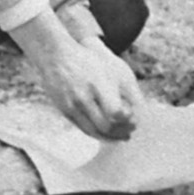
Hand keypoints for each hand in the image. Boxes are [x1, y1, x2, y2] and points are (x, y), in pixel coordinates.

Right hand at [12, 13, 142, 139]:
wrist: (57, 56)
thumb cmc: (89, 61)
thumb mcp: (109, 69)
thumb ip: (125, 89)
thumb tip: (136, 111)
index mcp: (99, 84)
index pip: (115, 111)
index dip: (126, 120)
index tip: (134, 120)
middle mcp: (84, 96)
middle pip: (106, 125)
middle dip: (121, 132)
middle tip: (130, 132)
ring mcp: (73, 105)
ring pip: (94, 131)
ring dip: (110, 137)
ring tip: (121, 136)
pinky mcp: (65, 111)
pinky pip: (83, 129)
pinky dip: (97, 134)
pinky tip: (106, 133)